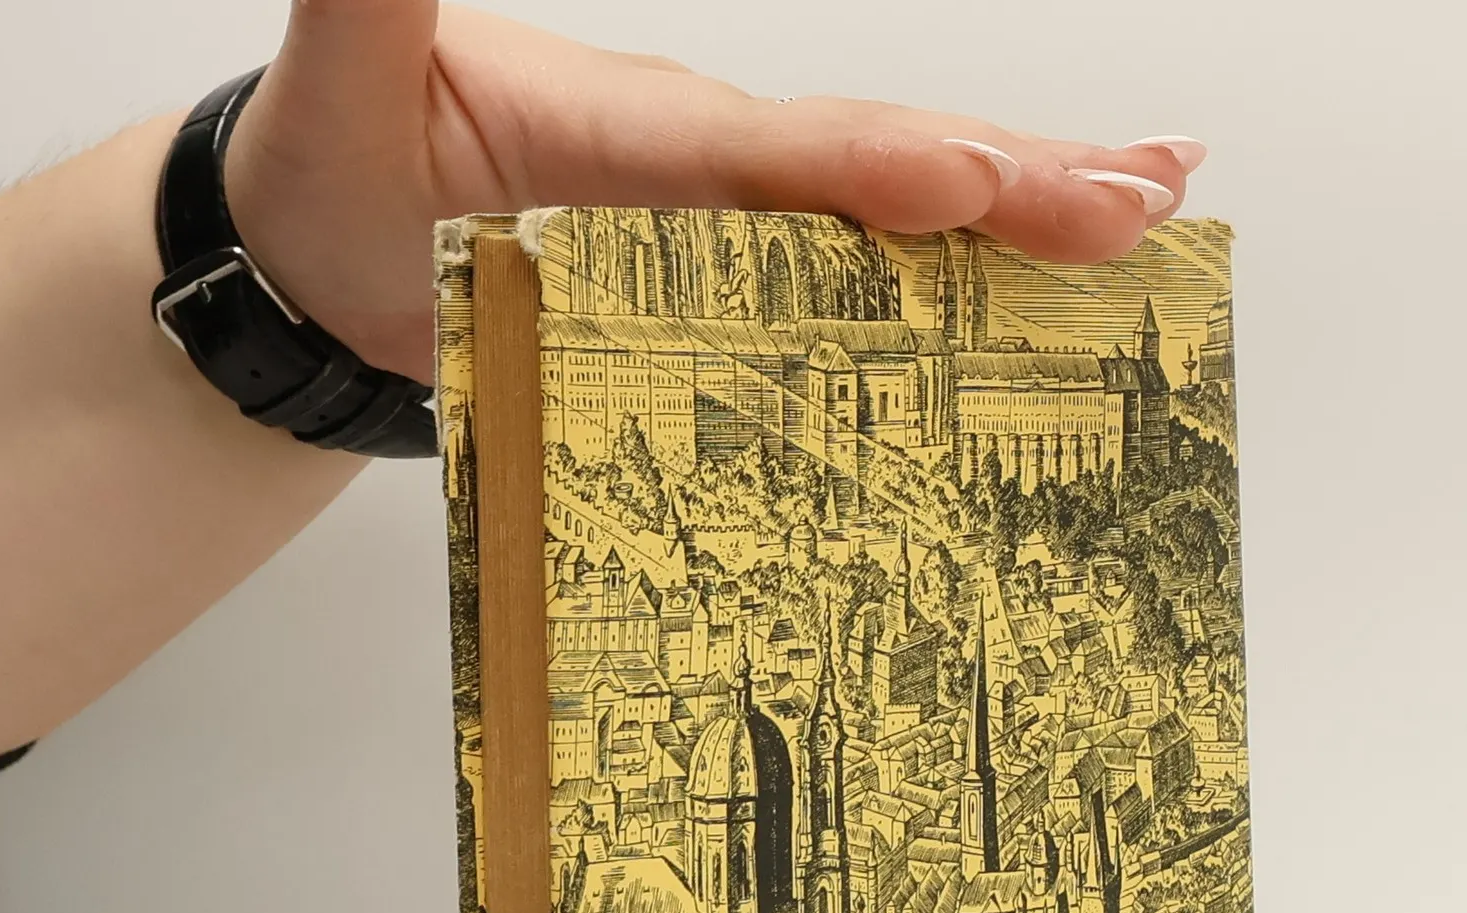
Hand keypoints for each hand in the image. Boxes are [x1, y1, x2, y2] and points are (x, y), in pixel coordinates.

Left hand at [226, 1, 1206, 381]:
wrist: (322, 240)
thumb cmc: (334, 179)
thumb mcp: (339, 83)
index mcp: (618, 125)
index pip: (760, 150)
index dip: (865, 167)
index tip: (966, 183)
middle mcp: (696, 153)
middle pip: (866, 158)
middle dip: (1006, 178)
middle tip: (1138, 195)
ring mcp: (722, 205)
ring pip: (888, 202)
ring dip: (1022, 207)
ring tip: (1144, 208)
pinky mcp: (727, 258)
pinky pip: (854, 261)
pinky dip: (954, 263)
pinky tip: (1034, 274)